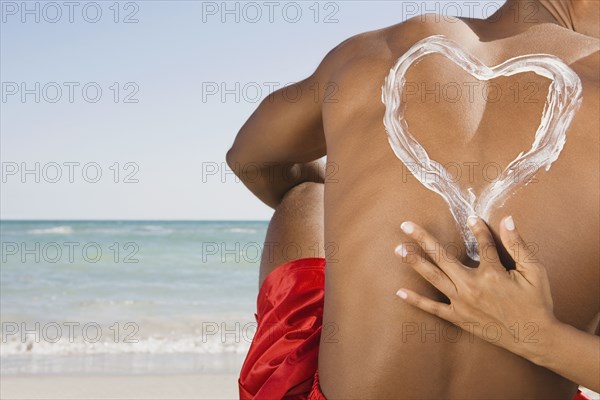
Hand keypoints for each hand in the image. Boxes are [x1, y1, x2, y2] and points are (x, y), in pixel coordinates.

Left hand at [394, 216, 558, 361]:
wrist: (535, 337)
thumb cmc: (536, 303)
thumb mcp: (534, 271)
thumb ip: (517, 245)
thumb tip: (507, 219)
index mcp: (492, 273)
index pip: (481, 244)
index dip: (477, 229)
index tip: (470, 217)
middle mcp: (472, 286)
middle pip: (442, 257)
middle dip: (423, 239)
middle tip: (406, 225)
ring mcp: (462, 303)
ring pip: (433, 278)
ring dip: (415, 263)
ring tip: (398, 249)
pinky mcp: (459, 318)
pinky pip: (433, 309)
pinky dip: (416, 300)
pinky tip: (400, 292)